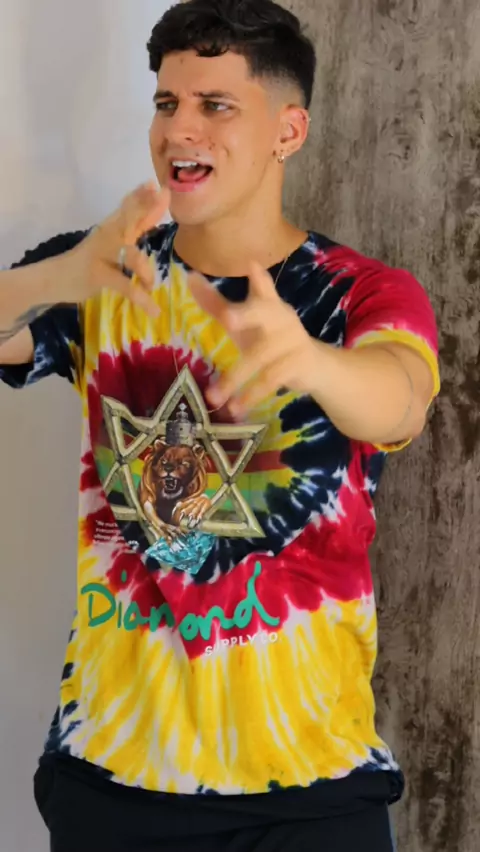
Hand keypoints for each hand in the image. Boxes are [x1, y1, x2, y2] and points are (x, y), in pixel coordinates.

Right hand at [61, 182, 170, 315]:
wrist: (55, 279)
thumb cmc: (89, 262)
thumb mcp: (113, 242)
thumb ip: (135, 228)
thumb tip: (156, 211)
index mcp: (111, 228)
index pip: (128, 207)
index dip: (144, 196)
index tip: (161, 186)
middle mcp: (106, 236)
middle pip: (128, 218)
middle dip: (145, 207)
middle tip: (162, 195)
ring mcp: (100, 254)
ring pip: (130, 255)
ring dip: (146, 272)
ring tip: (151, 287)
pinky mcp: (97, 275)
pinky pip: (125, 286)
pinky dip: (141, 298)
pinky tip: (153, 310)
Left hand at [188, 262, 315, 416]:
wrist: (314, 367)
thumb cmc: (270, 339)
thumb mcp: (245, 321)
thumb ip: (217, 303)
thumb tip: (189, 278)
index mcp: (268, 304)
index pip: (263, 288)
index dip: (259, 278)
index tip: (251, 265)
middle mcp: (282, 318)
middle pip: (264, 313)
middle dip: (246, 315)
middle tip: (227, 319)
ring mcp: (292, 342)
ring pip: (258, 359)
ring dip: (234, 380)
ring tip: (212, 397)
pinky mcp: (298, 365)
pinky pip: (270, 381)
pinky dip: (251, 396)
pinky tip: (235, 409)